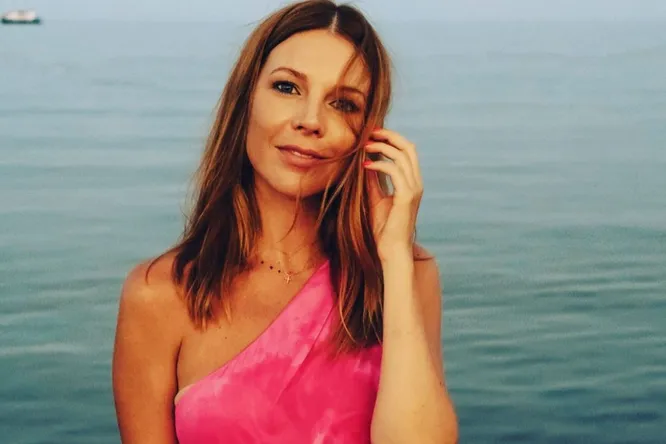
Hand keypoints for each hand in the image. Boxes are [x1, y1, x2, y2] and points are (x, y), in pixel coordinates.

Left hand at [363, 128, 422, 260]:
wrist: (391, 249)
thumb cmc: (383, 228)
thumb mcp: (375, 198)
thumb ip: (373, 181)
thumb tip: (366, 162)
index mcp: (411, 182)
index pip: (407, 151)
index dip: (391, 139)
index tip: (372, 135)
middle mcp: (416, 183)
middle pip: (409, 148)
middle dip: (389, 136)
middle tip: (370, 133)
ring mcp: (414, 189)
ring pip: (403, 156)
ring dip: (383, 147)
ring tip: (364, 146)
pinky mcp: (407, 197)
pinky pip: (396, 171)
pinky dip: (380, 164)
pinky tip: (365, 165)